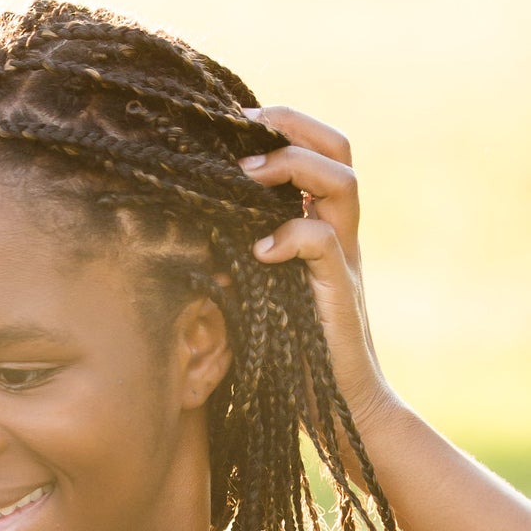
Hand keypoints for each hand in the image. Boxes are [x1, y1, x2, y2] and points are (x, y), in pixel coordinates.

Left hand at [238, 105, 396, 434]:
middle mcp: (340, 233)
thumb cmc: (293, 358)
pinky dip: (292, 236)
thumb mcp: (257, 298)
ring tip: (246, 175)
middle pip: (338, 148)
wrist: (342, 407)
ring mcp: (344, 259)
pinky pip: (325, 243)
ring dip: (293, 168)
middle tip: (244, 127)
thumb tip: (185, 237)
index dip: (283, 127)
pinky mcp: (340, 290)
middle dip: (292, 125)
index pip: (317, 152)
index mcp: (322, 226)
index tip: (234, 123)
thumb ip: (236, 263)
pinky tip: (259, 251)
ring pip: (342, 182)